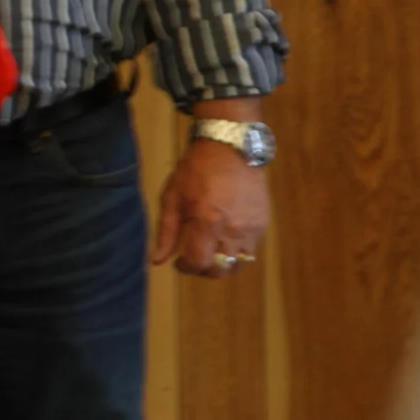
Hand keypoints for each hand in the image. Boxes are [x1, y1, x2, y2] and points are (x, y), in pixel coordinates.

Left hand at [151, 138, 269, 277]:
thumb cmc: (195, 171)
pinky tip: (224, 239)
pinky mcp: (262, 225)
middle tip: (193, 257)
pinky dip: (236, 253)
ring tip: (209, 250)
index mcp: (206, 222)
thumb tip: (157, 261)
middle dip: (203, 269)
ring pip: (238, 265)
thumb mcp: (172, 197)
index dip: (186, 268)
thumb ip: (166, 231)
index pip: (199, 263)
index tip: (178, 261)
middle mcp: (232, 230)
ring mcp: (251, 229)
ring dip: (222, 264)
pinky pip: (250, 251)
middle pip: (220, 270)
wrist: (230, 149)